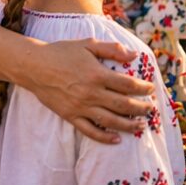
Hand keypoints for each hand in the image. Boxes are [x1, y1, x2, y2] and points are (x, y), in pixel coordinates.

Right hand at [22, 39, 156, 143]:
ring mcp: (81, 107)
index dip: (143, 88)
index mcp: (98, 74)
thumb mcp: (88, 44)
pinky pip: (90, 131)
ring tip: (141, 126)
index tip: (151, 89)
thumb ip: (112, 49)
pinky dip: (104, 137)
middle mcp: (91, 93)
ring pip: (111, 121)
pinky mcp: (70, 116)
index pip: (128, 85)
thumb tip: (134, 55)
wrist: (34, 67)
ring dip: (129, 125)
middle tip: (151, 109)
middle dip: (141, 108)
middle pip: (124, 105)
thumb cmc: (62, 52)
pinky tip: (116, 140)